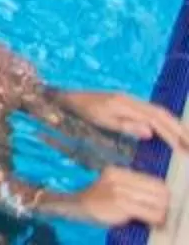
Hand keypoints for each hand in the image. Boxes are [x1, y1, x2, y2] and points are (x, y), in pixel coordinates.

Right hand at [45, 167, 168, 227]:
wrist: (76, 206)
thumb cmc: (97, 198)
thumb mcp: (113, 185)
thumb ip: (131, 185)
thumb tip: (159, 193)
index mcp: (118, 171)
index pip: (153, 179)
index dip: (161, 192)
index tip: (160, 200)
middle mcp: (119, 178)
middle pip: (157, 190)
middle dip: (163, 202)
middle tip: (159, 210)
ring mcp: (119, 191)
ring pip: (156, 202)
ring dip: (160, 212)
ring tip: (155, 216)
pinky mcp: (121, 204)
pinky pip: (148, 213)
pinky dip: (154, 218)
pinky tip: (151, 220)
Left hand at [63, 90, 188, 150]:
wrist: (68, 97)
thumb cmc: (83, 111)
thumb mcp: (102, 120)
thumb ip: (126, 125)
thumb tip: (151, 131)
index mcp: (126, 104)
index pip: (156, 119)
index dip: (172, 133)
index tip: (184, 148)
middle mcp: (132, 100)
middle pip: (162, 114)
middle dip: (180, 130)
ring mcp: (131, 101)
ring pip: (160, 113)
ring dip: (175, 127)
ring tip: (188, 142)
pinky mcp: (129, 104)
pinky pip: (153, 113)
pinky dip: (165, 123)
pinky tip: (172, 133)